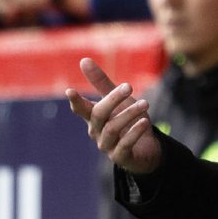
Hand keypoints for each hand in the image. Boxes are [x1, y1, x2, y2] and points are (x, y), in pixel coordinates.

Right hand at [67, 58, 163, 175]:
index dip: (76, 101)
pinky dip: (134, 132)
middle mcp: (96, 132)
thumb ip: (102, 83)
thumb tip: (83, 60)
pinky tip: (145, 122)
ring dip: (129, 114)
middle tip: (129, 86)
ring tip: (145, 103)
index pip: (81, 109)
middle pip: (98, 114)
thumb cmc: (129, 121)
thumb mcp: (119, 100)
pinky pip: (125, 145)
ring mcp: (107, 146)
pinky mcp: (120, 158)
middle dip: (113, 99)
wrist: (147, 149)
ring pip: (112, 129)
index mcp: (93, 117)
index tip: (70, 91)